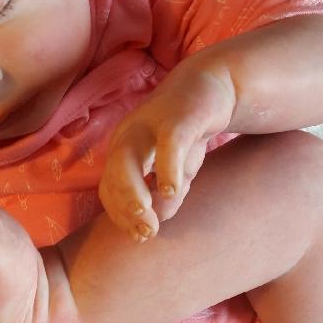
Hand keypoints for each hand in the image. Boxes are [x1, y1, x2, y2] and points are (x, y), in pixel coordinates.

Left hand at [99, 65, 235, 239]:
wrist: (213, 85)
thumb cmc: (188, 133)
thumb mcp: (177, 170)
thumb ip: (168, 195)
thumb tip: (158, 219)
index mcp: (123, 150)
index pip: (110, 188)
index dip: (119, 216)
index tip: (138, 237)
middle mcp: (128, 135)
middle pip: (112, 175)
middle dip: (124, 209)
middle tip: (145, 232)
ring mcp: (149, 124)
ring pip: (128, 159)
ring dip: (134, 191)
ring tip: (149, 217)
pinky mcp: (177, 117)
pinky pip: (168, 144)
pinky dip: (166, 168)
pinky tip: (171, 189)